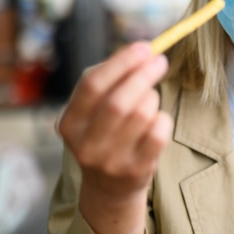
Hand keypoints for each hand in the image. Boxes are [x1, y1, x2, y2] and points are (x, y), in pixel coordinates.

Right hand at [58, 41, 172, 233]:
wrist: (108, 186)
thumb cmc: (104, 131)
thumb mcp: (94, 108)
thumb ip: (112, 77)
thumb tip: (143, 50)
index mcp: (70, 123)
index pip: (93, 85)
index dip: (121, 62)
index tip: (144, 47)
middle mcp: (86, 145)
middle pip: (119, 101)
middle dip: (144, 75)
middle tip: (160, 61)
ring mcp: (111, 161)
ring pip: (142, 114)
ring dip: (152, 98)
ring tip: (150, 98)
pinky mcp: (137, 170)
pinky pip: (159, 132)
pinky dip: (163, 118)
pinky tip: (156, 119)